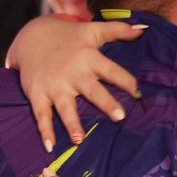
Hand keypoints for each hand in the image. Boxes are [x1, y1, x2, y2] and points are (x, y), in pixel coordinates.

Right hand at [5, 16, 145, 149]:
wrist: (31, 37)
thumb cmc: (70, 37)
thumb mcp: (93, 30)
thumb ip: (118, 30)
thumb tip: (144, 30)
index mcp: (88, 57)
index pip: (111, 70)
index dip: (126, 80)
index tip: (140, 92)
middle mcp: (72, 73)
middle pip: (91, 90)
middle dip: (105, 103)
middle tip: (120, 117)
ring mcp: (54, 85)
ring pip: (65, 107)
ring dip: (71, 123)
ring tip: (79, 140)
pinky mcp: (37, 94)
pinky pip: (41, 114)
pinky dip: (44, 130)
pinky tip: (49, 146)